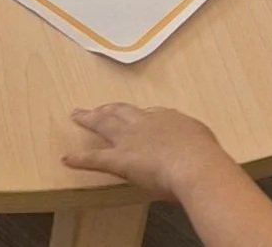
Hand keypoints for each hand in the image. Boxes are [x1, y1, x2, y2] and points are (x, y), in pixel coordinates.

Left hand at [63, 104, 225, 201]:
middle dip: (108, 108)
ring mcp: (130, 139)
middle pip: (121, 111)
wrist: (194, 164)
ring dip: (90, 119)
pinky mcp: (120, 159)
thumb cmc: (205, 156)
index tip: (134, 117)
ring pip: (104, 125)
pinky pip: (95, 159)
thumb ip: (192, 139)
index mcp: (166, 118)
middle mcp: (144, 122)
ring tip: (77, 115)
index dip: (138, 117)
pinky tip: (67, 158)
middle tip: (98, 107)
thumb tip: (193, 144)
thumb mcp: (202, 140)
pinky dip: (79, 159)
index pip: (147, 114)